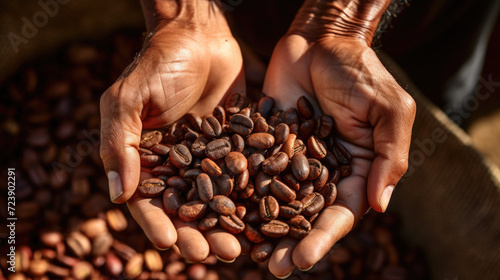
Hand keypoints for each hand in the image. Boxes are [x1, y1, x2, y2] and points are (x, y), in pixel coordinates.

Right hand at [99, 0, 243, 261]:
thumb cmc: (158, 65)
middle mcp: (176, 164)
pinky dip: (248, 197)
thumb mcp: (129, 101)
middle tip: (214, 253)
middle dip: (198, 233)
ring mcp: (206, 157)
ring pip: (216, 199)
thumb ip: (119, 144)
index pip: (148, 200)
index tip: (171, 244)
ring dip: (225, 223)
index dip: (158, 223)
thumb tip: (118, 196)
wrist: (200, 36)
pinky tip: (261, 216)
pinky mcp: (234, 146)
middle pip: (186, 207)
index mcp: (144, 158)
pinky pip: (240, 176)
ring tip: (238, 247)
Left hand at [262, 0, 415, 275]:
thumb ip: (388, 157)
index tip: (305, 259)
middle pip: (305, 215)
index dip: (324, 237)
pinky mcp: (265, 143)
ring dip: (263, 226)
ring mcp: (290, 159)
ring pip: (276, 200)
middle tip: (273, 268)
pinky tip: (225, 209)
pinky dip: (241, 190)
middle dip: (290, 243)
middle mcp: (321, 171)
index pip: (340, 213)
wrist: (321, 40)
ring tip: (246, 252)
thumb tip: (379, 205)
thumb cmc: (361, 72)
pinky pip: (253, 170)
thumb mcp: (389, 111)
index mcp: (355, 171)